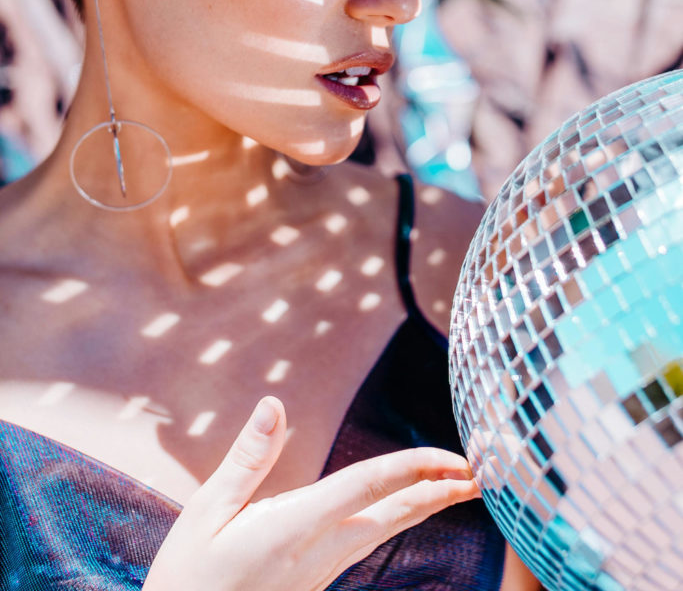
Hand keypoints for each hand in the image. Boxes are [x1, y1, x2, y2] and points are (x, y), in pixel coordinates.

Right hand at [143, 396, 478, 590]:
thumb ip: (246, 460)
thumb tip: (273, 406)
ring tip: (458, 487)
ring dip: (424, 505)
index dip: (412, 468)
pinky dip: (396, 520)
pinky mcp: (316, 579)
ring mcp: (321, 571)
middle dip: (439, 492)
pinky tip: (404, 510)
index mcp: (293, 528)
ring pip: (385, 532)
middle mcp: (318, 551)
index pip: (365, 489)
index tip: (453, 457)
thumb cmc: (189, 578)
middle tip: (481, 474)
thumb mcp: (206, 514)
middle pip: (392, 517)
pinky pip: (368, 543)